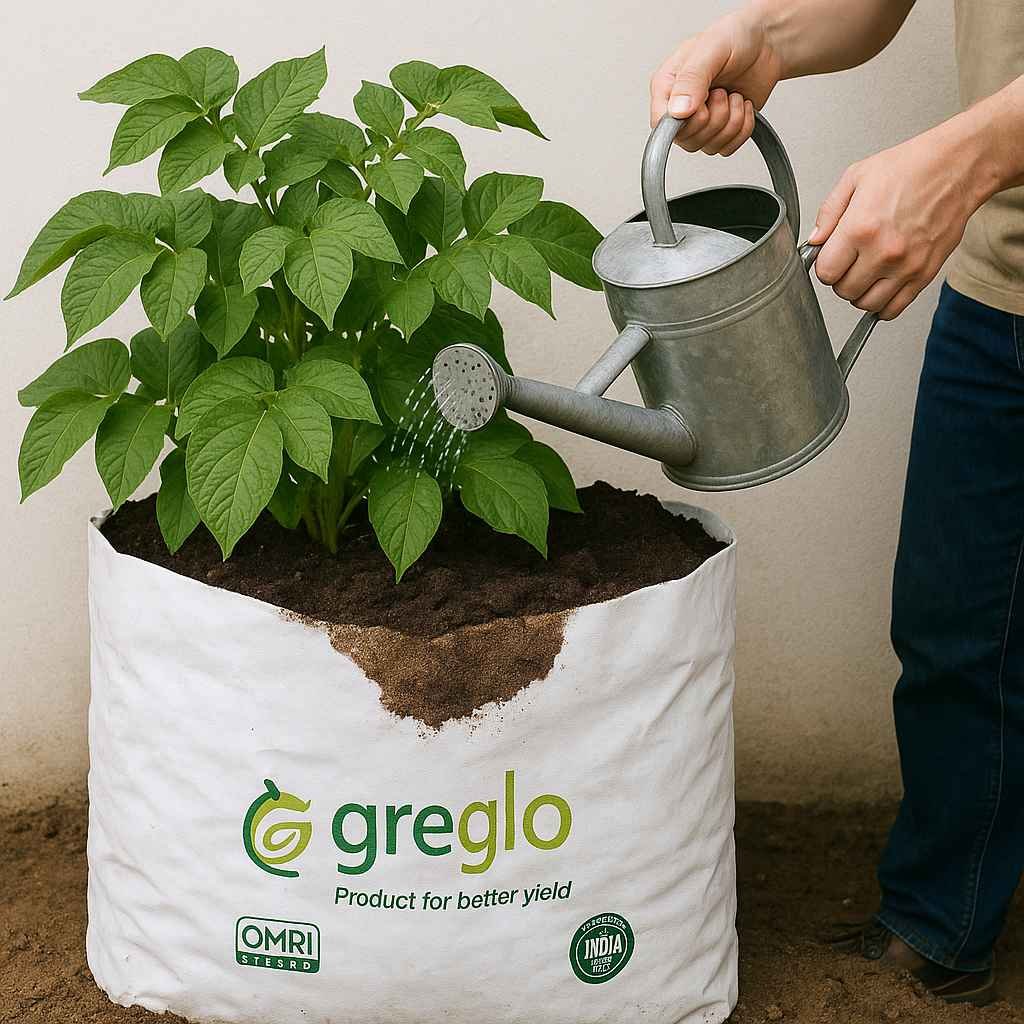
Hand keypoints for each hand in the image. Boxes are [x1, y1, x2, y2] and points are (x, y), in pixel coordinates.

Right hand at [650, 8, 782, 154]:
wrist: (768, 43)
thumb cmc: (737, 37)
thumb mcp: (711, 48)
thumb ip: (691, 79)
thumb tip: (677, 111)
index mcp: (668, 86)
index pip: (660, 124)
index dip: (684, 121)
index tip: (703, 102)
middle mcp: (680, 107)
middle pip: (687, 140)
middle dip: (714, 118)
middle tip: (722, 91)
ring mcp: (701, 122)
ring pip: (708, 147)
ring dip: (731, 122)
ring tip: (733, 95)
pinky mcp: (721, 131)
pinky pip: (727, 148)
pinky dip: (742, 129)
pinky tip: (742, 106)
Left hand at [809, 122, 986, 319]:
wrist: (957, 167)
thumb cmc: (911, 167)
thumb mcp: (856, 177)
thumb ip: (829, 213)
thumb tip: (814, 241)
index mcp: (861, 228)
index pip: (825, 273)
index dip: (825, 266)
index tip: (832, 256)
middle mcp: (883, 252)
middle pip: (844, 290)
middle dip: (841, 278)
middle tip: (850, 261)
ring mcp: (906, 266)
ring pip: (866, 304)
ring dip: (861, 292)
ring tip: (866, 271)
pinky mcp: (924, 274)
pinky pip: (894, 308)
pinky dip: (883, 304)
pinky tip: (882, 285)